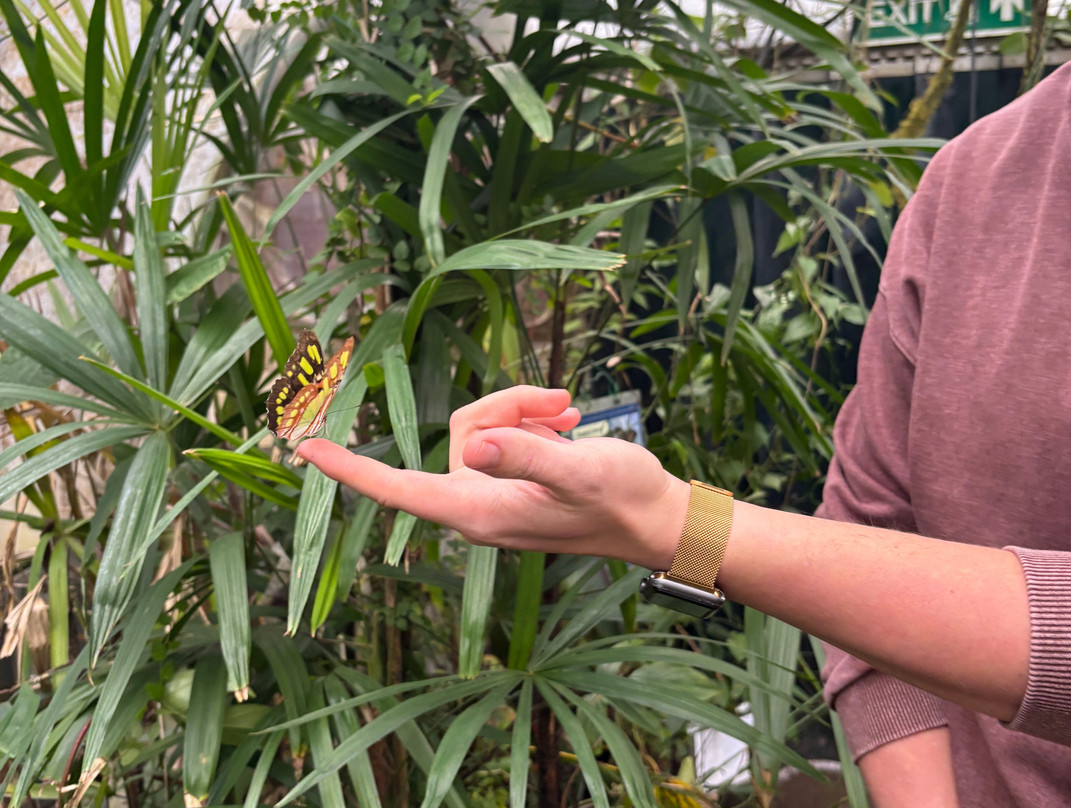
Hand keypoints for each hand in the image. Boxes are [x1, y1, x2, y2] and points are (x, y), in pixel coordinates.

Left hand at [296, 386, 690, 569]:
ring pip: (484, 427)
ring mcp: (495, 494)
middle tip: (562, 404)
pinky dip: (532, 418)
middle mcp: (478, 505)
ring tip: (570, 411)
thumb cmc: (622, 500)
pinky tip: (567, 419)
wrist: (655, 517)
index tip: (305, 451)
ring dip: (525, 408)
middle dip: (507, 405)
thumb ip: (525, 454)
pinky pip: (504, 434)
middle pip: (463, 432)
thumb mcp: (579, 472)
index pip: (398, 489)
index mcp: (480, 510)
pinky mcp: (514, 482)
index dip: (350, 470)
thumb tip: (471, 444)